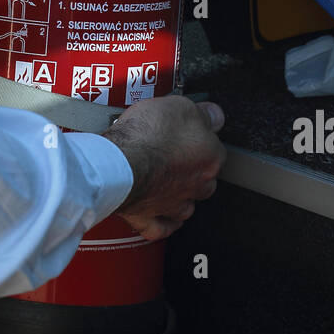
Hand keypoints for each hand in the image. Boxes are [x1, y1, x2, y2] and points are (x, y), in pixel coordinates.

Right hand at [102, 96, 226, 240]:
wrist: (117, 160)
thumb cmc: (147, 135)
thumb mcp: (180, 106)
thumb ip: (203, 114)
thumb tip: (214, 116)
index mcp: (210, 158)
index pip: (215, 149)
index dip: (200, 139)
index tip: (188, 131)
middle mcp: (196, 185)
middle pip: (204, 181)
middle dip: (193, 172)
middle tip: (174, 155)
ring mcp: (173, 203)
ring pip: (186, 206)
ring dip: (181, 198)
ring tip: (168, 184)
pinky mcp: (149, 216)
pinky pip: (161, 227)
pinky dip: (163, 223)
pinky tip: (162, 216)